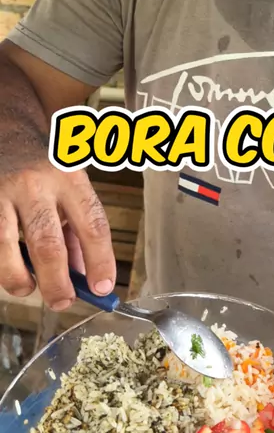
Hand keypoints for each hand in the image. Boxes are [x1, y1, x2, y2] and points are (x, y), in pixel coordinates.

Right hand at [0, 162, 115, 310]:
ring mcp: (2, 193)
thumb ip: (78, 232)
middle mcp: (36, 184)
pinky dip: (2, 262)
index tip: (103, 287)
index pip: (93, 225)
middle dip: (57, 282)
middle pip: (47, 243)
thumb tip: (86, 277)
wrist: (8, 132)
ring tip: (28, 288)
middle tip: (63, 301)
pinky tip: (9, 267)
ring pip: (6, 247)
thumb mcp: (72, 189)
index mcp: (70, 178)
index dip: (101, 261)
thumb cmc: (45, 166)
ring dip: (19, 278)